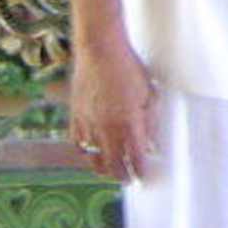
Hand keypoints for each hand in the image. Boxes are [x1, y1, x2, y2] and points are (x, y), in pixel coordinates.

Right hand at [69, 34, 158, 180]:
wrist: (99, 49)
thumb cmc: (129, 67)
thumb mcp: (149, 93)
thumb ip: (151, 121)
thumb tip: (153, 143)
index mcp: (129, 123)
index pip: (135, 159)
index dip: (141, 172)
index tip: (145, 177)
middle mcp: (107, 128)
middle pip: (113, 165)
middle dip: (122, 175)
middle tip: (129, 179)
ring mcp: (88, 123)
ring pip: (93, 157)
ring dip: (102, 167)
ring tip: (110, 170)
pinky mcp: (75, 115)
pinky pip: (78, 143)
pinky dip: (85, 152)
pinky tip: (91, 153)